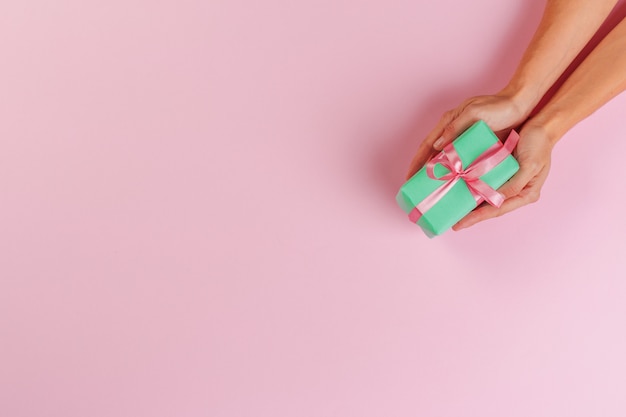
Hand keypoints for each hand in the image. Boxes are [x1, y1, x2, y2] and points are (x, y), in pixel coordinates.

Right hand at [405, 93, 529, 179]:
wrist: (520, 106)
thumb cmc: (497, 106)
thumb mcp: (473, 113)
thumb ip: (454, 128)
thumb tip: (436, 146)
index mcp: (448, 123)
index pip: (426, 146)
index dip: (416, 162)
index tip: (409, 178)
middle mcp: (453, 133)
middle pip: (432, 155)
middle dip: (423, 172)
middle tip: (417, 190)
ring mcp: (464, 141)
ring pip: (446, 162)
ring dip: (440, 176)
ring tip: (435, 192)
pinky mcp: (477, 147)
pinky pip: (462, 164)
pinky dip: (457, 175)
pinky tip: (457, 187)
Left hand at [452, 123, 553, 230]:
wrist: (541, 126)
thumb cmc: (539, 145)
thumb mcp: (530, 165)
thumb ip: (515, 184)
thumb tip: (497, 198)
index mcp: (526, 194)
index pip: (497, 209)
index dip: (478, 217)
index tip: (461, 224)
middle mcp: (516, 192)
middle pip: (490, 207)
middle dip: (472, 215)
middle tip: (453, 222)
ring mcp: (508, 183)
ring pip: (486, 198)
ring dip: (470, 203)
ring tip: (453, 210)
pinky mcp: (502, 172)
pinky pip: (485, 183)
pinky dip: (473, 188)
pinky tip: (459, 189)